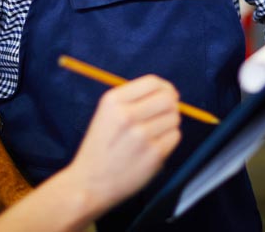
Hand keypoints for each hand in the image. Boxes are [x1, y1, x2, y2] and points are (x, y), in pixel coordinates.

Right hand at [65, 75, 181, 211]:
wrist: (89, 183)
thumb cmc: (100, 148)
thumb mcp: (106, 114)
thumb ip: (133, 100)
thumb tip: (167, 92)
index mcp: (114, 101)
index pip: (153, 82)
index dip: (165, 88)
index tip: (168, 95)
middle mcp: (127, 115)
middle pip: (168, 98)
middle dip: (171, 105)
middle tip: (165, 114)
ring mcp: (141, 135)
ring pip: (174, 118)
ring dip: (169, 124)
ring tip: (154, 134)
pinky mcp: (153, 154)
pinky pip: (175, 136)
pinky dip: (169, 140)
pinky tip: (154, 146)